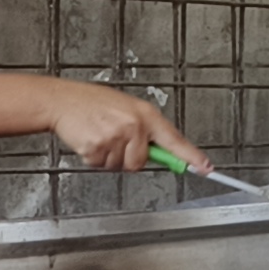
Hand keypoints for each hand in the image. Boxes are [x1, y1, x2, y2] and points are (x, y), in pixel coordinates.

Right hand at [45, 81, 198, 174]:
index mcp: (146, 114)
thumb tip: (163, 154)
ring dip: (109, 157)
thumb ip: (145, 131)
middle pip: (140, 163)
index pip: (174, 139)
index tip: (205, 168)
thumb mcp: (127, 109)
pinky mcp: (98, 147)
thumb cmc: (94, 104)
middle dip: (128, 157)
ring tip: (100, 136)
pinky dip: (94, 158)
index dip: (191, 156)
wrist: (63, 100)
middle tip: (114, 140)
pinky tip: (90, 139)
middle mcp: (134, 125)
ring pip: (120, 166)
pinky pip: (101, 165)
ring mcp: (116, 136)